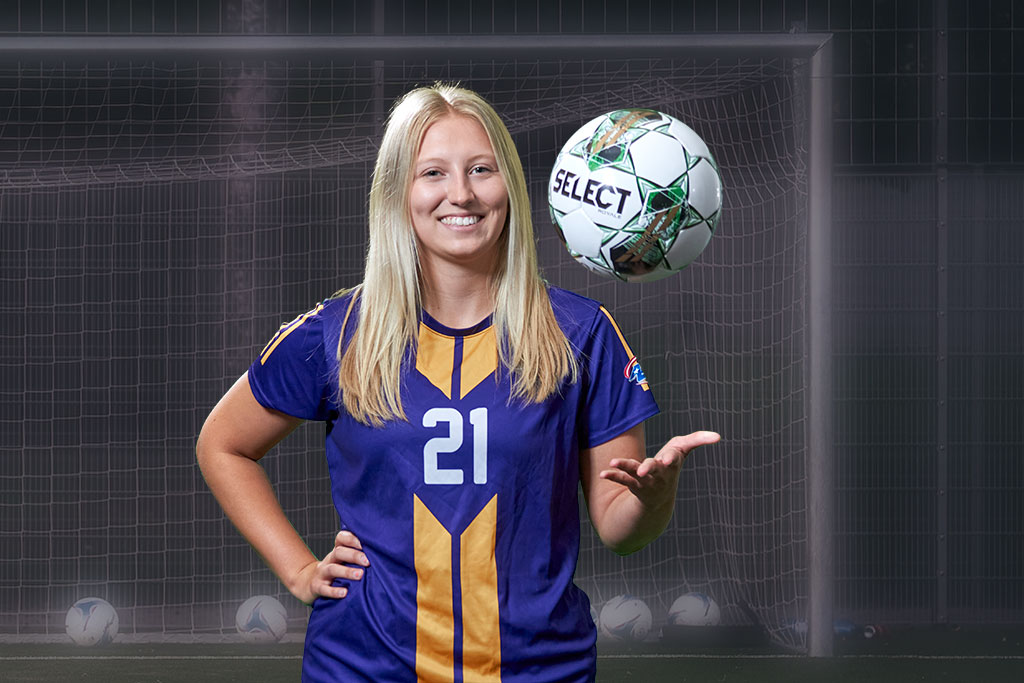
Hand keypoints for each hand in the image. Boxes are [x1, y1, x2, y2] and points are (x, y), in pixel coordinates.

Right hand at [292, 530, 369, 604]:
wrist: (308, 584)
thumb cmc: (335, 571)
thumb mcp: (343, 561)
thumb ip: (359, 557)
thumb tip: (383, 555)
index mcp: (337, 551)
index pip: (341, 538)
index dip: (352, 538)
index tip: (366, 543)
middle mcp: (329, 560)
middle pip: (339, 552)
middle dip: (354, 555)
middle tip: (368, 561)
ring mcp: (322, 573)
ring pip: (332, 569)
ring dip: (346, 572)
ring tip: (360, 575)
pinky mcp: (317, 587)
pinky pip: (324, 589)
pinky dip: (334, 591)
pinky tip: (344, 593)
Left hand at [599, 431, 719, 508]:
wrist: (659, 497)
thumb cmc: (671, 465)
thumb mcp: (683, 449)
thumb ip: (698, 439)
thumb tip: (718, 436)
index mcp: (672, 464)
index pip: (673, 459)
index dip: (670, 458)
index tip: (668, 458)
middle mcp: (659, 474)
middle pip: (654, 469)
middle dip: (650, 468)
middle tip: (643, 469)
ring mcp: (645, 480)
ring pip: (634, 474)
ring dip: (625, 467)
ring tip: (613, 463)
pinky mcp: (632, 483)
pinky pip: (622, 479)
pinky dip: (613, 476)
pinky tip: (603, 474)